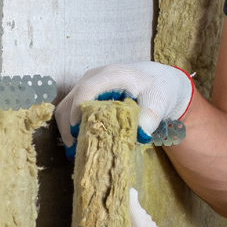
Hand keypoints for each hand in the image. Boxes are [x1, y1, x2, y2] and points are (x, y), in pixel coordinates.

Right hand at [54, 62, 194, 153]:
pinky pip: (71, 110)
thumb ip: (150, 117)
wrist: (159, 80)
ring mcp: (88, 85)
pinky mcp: (86, 94)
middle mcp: (94, 77)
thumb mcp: (160, 101)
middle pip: (70, 101)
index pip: (87, 90)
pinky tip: (81, 143)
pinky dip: (72, 127)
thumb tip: (140, 135)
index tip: (78, 132)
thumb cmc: (159, 88)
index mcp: (112, 75)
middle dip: (69, 127)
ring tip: (77, 151)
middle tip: (77, 151)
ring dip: (68, 129)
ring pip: (66, 107)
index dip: (78, 111)